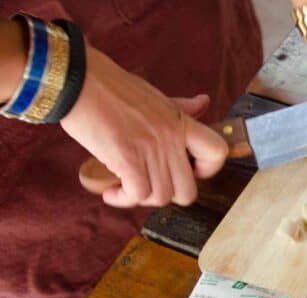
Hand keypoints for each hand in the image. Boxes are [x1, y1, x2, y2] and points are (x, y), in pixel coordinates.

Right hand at [61, 47, 227, 207]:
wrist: (78, 80)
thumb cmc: (113, 87)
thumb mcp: (156, 96)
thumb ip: (182, 108)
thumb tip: (204, 102)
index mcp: (181, 123)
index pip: (218, 152)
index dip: (208, 169)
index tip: (190, 171)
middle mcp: (170, 139)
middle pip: (188, 191)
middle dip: (168, 194)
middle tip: (151, 184)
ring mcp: (150, 150)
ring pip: (162, 197)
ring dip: (142, 198)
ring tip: (126, 187)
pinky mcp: (127, 158)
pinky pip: (137, 195)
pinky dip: (123, 199)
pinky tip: (112, 191)